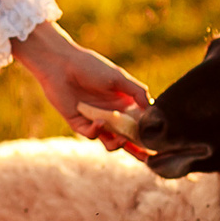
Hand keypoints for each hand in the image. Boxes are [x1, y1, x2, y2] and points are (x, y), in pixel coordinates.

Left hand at [11, 23, 149, 152]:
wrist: (61, 64)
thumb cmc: (91, 67)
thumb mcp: (118, 77)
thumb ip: (137, 91)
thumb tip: (152, 108)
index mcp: (123, 103)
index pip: (139, 124)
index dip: (147, 134)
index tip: (158, 143)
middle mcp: (111, 115)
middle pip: (127, 137)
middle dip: (137, 149)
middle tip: (146, 156)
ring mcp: (95, 120)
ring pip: (110, 142)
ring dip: (117, 144)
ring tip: (121, 139)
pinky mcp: (79, 123)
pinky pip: (91, 134)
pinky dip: (97, 131)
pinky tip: (100, 122)